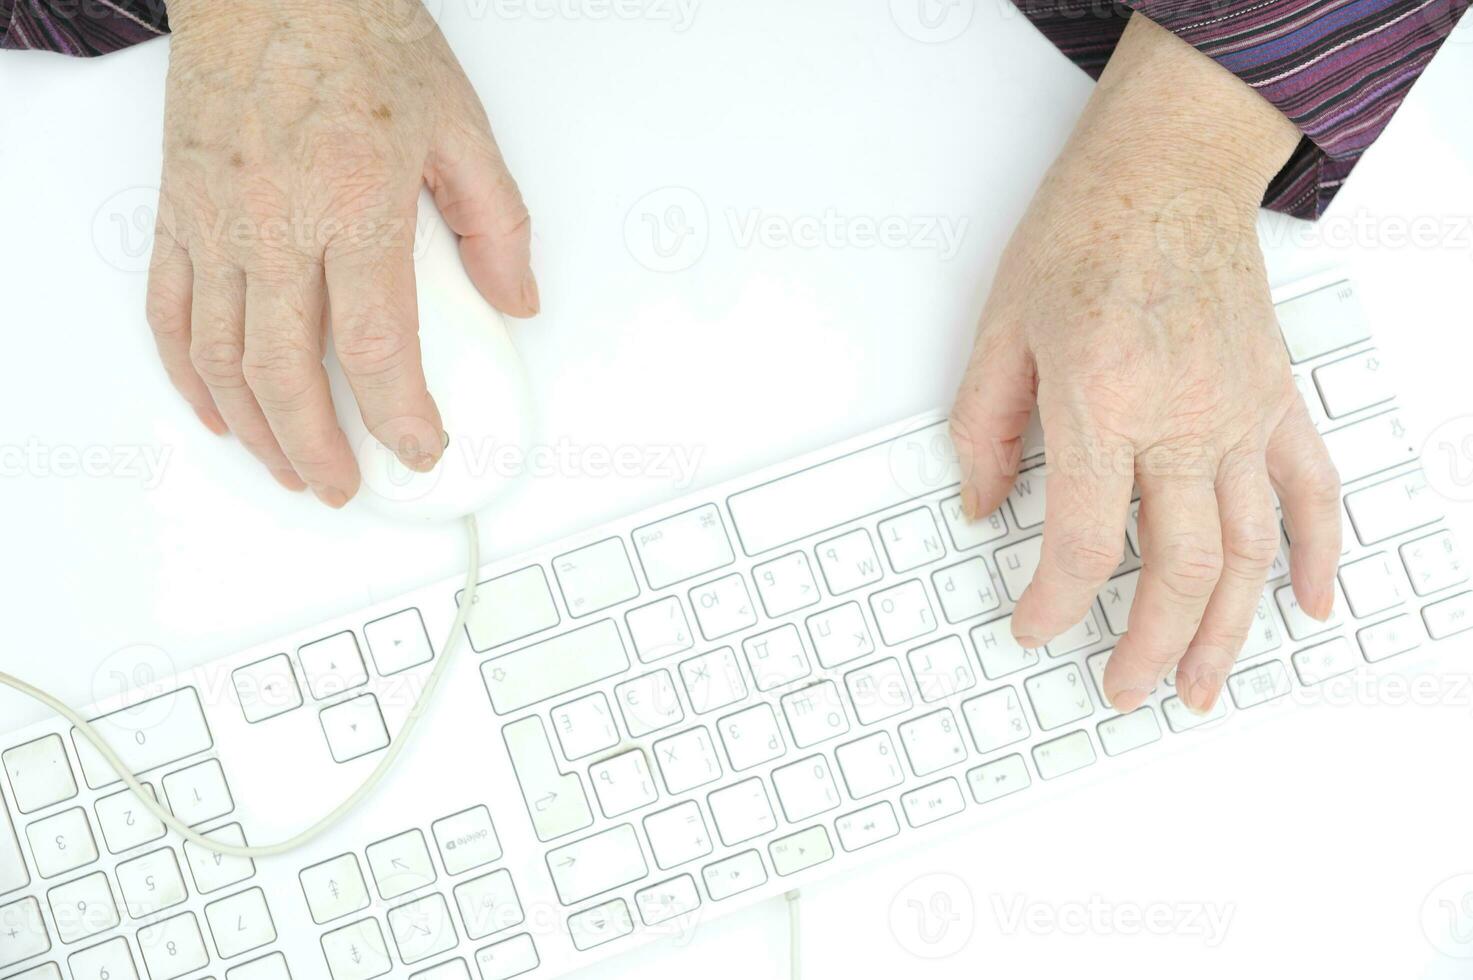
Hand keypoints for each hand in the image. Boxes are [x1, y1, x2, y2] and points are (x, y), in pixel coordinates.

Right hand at [146, 0, 536, 506]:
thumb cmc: (358, 37)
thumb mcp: (461, 126)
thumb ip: (496, 223)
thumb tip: (516, 299)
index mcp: (354, 205)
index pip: (377, 347)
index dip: (399, 418)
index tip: (420, 449)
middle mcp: (275, 222)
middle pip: (287, 372)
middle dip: (320, 448)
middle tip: (346, 485)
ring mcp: (216, 221)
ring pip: (222, 358)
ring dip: (257, 429)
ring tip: (293, 467)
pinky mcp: (178, 212)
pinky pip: (171, 313)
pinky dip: (189, 375)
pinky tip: (219, 411)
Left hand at [949, 15, 1340, 714]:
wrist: (1169, 169)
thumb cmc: (1083, 234)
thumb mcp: (1000, 329)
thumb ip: (985, 429)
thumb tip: (980, 508)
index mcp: (1103, 401)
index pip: (1081, 542)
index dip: (1052, 604)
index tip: (1033, 627)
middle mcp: (1183, 417)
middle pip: (1176, 568)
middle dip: (1148, 647)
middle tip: (1123, 689)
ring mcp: (1241, 412)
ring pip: (1249, 552)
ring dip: (1227, 631)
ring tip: (1202, 685)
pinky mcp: (1276, 399)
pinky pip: (1312, 491)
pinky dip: (1315, 554)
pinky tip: (1306, 605)